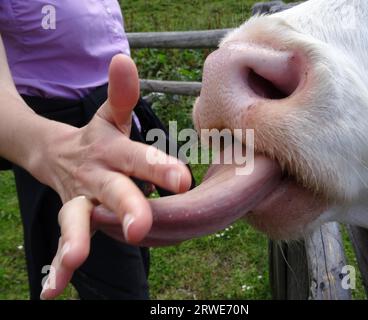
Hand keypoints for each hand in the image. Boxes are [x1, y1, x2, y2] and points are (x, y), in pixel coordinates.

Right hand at [39, 54, 191, 298]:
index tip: (183, 181)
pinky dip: (57, 266)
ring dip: (77, 240)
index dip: (159, 168)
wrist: (57, 154)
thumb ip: (122, 93)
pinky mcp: (73, 218)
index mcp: (113, 151)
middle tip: (140, 228)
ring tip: (73, 262)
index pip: (140, 158)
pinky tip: (50, 291)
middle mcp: (97, 177)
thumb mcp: (112, 116)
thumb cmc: (99, 138)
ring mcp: (81, 200)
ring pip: (78, 220)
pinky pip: (65, 241)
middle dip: (126, 207)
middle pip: (113, 192)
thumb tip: (124, 58)